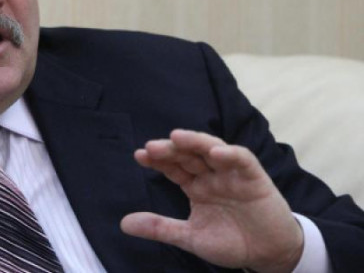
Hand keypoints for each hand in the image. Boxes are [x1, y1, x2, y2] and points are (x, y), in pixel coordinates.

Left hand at [120, 129, 303, 272]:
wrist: (269, 255)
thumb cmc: (232, 242)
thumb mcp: (190, 236)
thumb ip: (160, 228)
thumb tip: (123, 223)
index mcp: (196, 186)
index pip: (173, 167)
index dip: (157, 160)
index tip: (139, 155)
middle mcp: (212, 175)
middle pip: (189, 155)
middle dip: (171, 149)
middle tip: (152, 148)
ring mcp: (233, 174)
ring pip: (212, 149)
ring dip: (196, 142)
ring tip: (177, 137)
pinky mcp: (255, 178)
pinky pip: (242, 160)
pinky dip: (230, 154)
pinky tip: (215, 153)